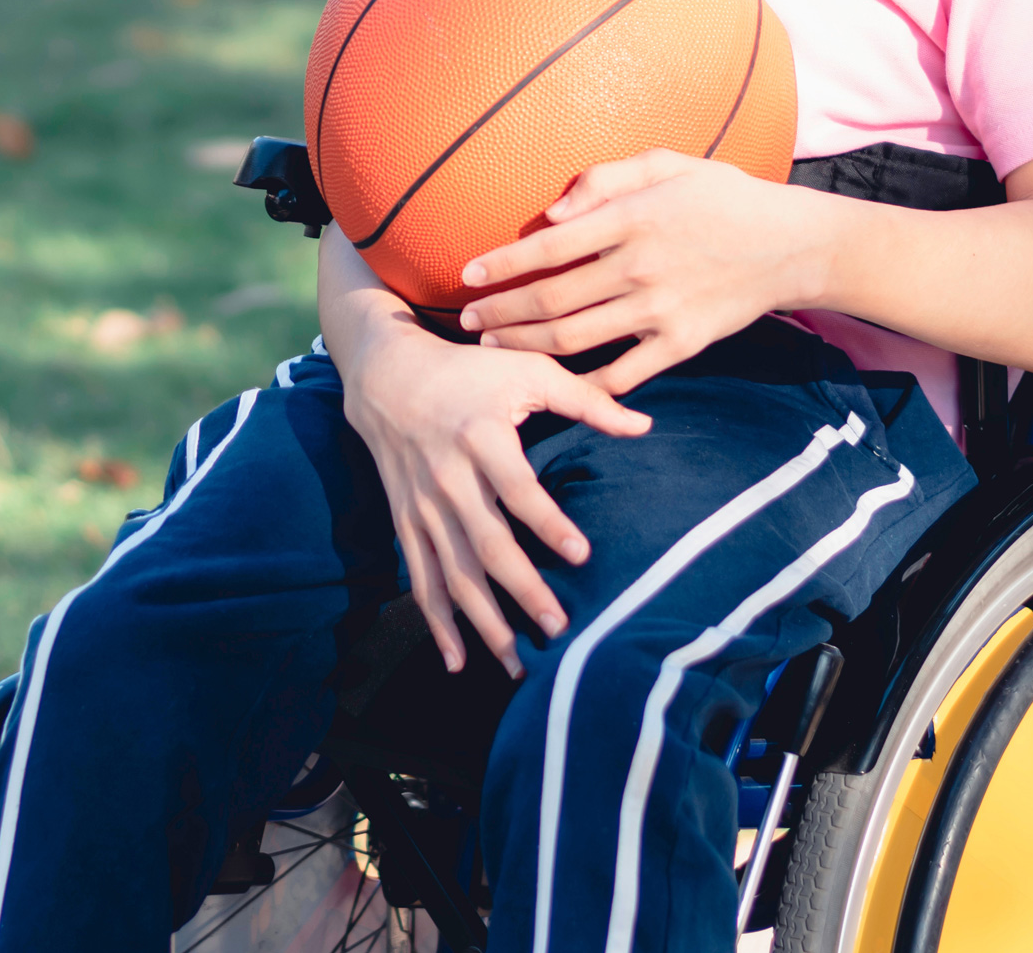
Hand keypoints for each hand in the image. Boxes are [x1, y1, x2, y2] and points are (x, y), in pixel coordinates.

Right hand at [334, 287, 650, 677]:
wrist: (388, 376)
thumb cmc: (472, 372)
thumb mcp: (527, 370)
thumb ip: (588, 399)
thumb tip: (645, 426)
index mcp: (481, 437)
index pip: (518, 489)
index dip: (548, 523)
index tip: (582, 556)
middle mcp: (448, 477)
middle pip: (485, 543)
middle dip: (520, 589)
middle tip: (558, 626)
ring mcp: (422, 505)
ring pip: (452, 573)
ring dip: (483, 622)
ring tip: (517, 663)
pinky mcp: (406, 522)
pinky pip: (420, 579)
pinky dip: (436, 621)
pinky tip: (458, 660)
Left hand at [458, 151, 821, 393]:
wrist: (792, 246)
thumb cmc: (724, 197)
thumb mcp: (669, 163)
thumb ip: (607, 177)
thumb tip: (553, 211)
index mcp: (633, 218)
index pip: (550, 245)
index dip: (502, 263)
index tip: (468, 274)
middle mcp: (640, 266)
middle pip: (551, 300)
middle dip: (500, 313)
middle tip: (466, 322)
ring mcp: (660, 310)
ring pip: (574, 338)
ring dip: (525, 345)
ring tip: (494, 347)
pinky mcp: (681, 344)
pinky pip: (622, 374)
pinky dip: (584, 384)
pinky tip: (553, 382)